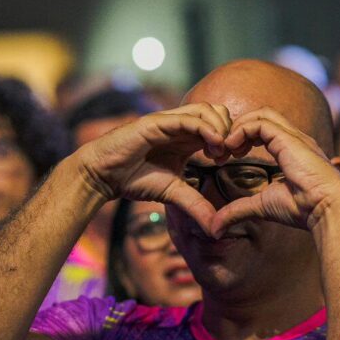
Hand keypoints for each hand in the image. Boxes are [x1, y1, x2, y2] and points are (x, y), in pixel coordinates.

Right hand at [75, 103, 232, 234]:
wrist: (104, 175)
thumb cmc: (135, 180)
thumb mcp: (174, 194)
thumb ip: (196, 206)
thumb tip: (216, 229)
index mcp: (187, 138)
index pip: (219, 126)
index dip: (232, 139)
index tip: (234, 158)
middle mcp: (181, 126)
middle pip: (218, 111)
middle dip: (230, 130)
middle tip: (229, 154)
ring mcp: (169, 121)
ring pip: (206, 109)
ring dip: (221, 128)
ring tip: (220, 151)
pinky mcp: (157, 122)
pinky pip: (188, 119)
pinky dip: (206, 129)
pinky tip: (213, 146)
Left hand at [211, 108, 339, 235]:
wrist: (326, 210)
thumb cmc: (303, 209)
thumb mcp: (262, 206)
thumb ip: (238, 210)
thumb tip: (215, 227)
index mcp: (292, 150)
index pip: (264, 128)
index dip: (242, 137)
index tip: (227, 157)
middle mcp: (294, 139)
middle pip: (262, 115)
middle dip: (238, 128)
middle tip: (222, 150)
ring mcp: (293, 136)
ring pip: (261, 114)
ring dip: (237, 127)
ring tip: (225, 148)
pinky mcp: (288, 139)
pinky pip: (259, 123)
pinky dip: (241, 131)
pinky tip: (232, 148)